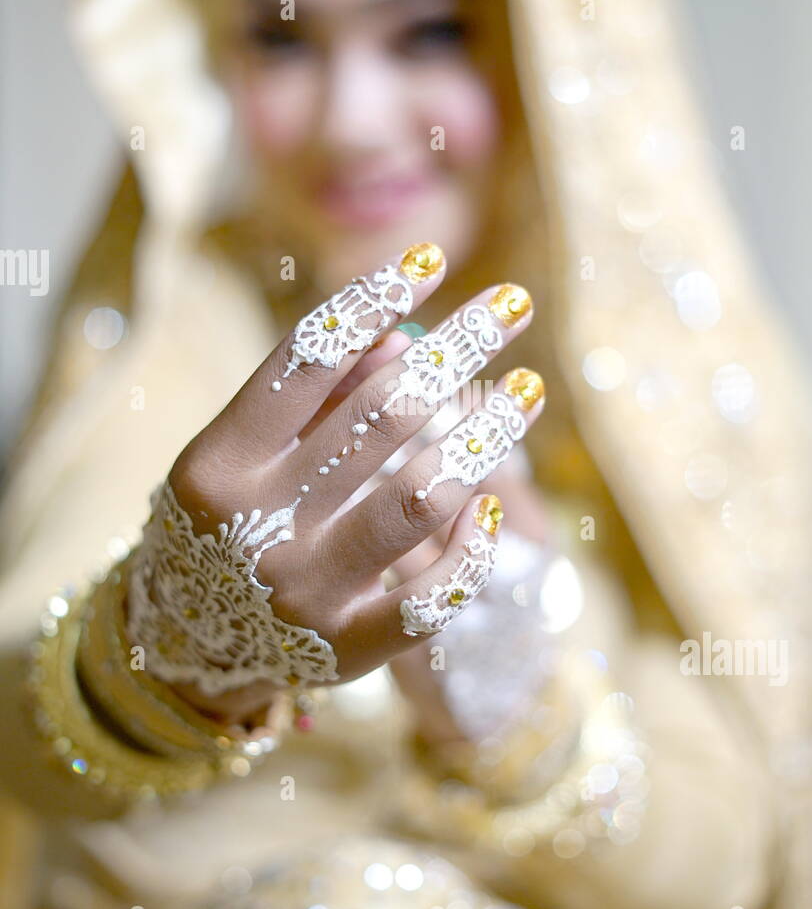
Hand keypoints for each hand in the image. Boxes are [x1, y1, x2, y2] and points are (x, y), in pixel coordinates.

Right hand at [125, 243, 544, 723]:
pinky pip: (432, 596)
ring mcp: (304, 593)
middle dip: (460, 347)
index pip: (306, 359)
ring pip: (422, 497)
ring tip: (529, 389)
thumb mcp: (242, 455)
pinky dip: (468, 546)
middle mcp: (256, 527)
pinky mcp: (347, 651)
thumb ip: (313, 398)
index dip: (372, 299)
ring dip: (488, 433)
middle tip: (512, 303)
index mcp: (218, 464)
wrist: (185, 650)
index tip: (431, 257)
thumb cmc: (225, 525)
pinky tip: (487, 501)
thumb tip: (402, 337)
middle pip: (383, 413)